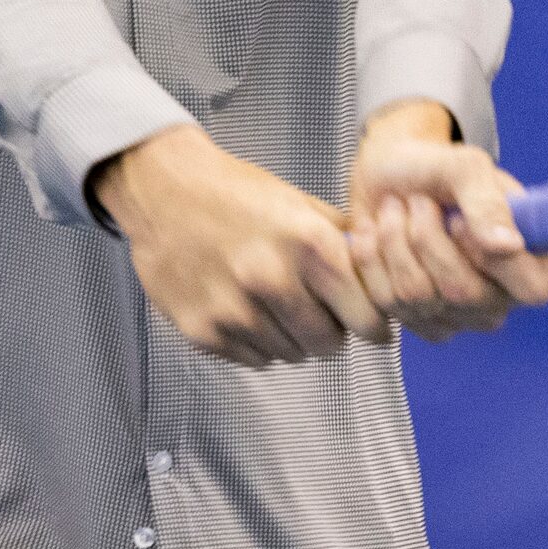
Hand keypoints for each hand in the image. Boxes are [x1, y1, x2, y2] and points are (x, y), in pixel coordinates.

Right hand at [89, 124, 390, 367]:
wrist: (161, 189)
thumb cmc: (235, 192)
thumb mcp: (299, 202)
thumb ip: (344, 240)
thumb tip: (386, 272)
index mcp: (307, 245)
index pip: (364, 318)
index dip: (372, 325)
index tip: (370, 326)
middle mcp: (272, 281)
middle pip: (329, 345)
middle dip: (331, 331)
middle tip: (317, 311)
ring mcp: (234, 311)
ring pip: (291, 355)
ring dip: (291, 337)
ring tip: (273, 303)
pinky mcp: (202, 331)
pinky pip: (253, 359)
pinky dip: (257, 342)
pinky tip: (244, 308)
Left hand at [344, 100, 547, 342]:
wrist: (386, 175)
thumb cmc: (434, 169)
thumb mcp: (465, 167)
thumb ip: (488, 203)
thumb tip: (509, 246)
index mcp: (532, 258)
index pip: (532, 289)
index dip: (495, 261)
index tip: (460, 221)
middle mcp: (501, 295)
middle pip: (463, 294)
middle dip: (426, 236)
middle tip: (418, 200)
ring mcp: (459, 316)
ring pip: (417, 296)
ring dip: (395, 240)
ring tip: (395, 210)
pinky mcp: (418, 321)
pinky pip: (385, 304)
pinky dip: (371, 259)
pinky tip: (376, 235)